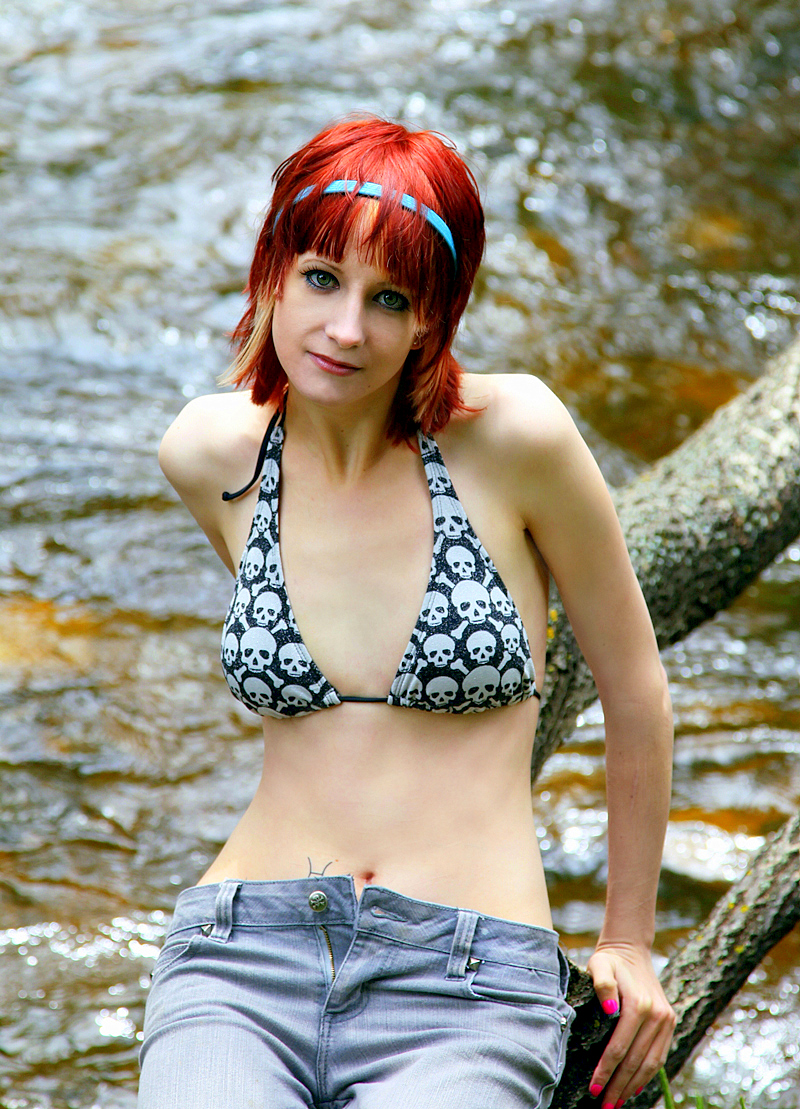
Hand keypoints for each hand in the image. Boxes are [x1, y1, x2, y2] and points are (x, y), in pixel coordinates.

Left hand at [586, 941, 675, 1106]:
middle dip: (618, 1085)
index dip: (606, 1071)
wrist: (631, 950)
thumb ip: (603, 985)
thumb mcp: (599, 964)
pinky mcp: (669, 1023)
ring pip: (650, 1063)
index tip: (592, 1089)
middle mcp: (657, 1015)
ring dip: (633, 1086)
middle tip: (603, 1104)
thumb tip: (610, 1011)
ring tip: (617, 1102)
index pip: (620, 1048)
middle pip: (635, 1060)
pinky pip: (659, 1055)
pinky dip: (647, 1074)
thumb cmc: (609, 960)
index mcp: (639, 1004)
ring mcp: (666, 1020)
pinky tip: (633, 1087)